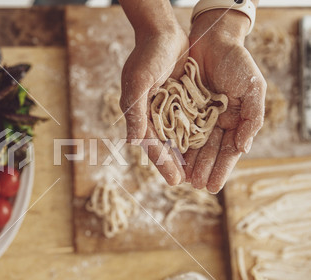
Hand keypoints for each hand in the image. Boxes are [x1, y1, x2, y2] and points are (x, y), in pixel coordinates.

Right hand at [120, 21, 188, 185]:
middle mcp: (154, 116)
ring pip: (180, 138)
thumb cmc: (147, 56)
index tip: (175, 181)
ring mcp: (169, 110)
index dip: (163, 163)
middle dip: (176, 165)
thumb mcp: (138, 82)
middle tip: (190, 184)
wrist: (163, 33)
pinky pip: (190, 123)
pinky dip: (197, 137)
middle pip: (166, 146)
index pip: (152, 144)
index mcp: (140, 115)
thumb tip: (134, 143)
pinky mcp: (183, 101)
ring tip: (200, 174)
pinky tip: (207, 150)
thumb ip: (136, 112)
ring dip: (189, 156)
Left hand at [184, 10, 265, 192]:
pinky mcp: (180, 107)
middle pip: (208, 151)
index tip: (213, 187)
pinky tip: (169, 155)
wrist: (212, 39)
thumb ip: (252, 117)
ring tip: (181, 178)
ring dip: (187, 161)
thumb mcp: (253, 87)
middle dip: (202, 169)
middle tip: (195, 185)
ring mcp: (197, 116)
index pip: (227, 151)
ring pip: (191, 143)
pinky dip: (173, 142)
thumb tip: (244, 148)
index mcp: (233, 121)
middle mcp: (214, 122)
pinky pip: (175, 128)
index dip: (221, 169)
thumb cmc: (237, 62)